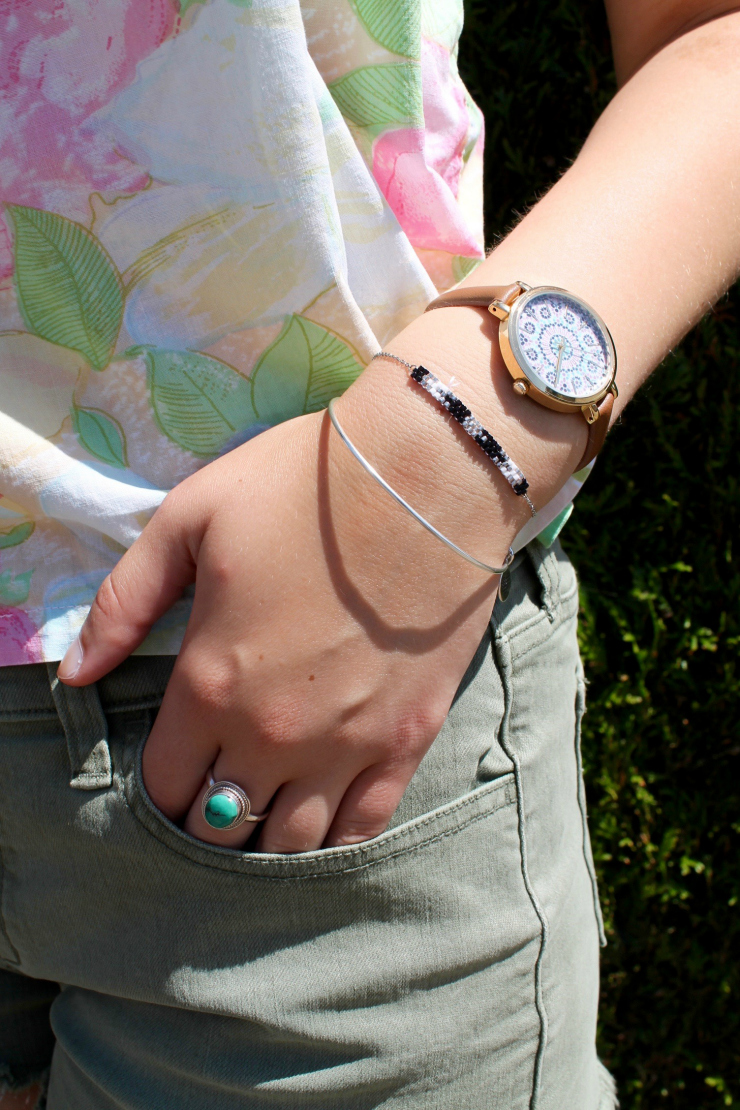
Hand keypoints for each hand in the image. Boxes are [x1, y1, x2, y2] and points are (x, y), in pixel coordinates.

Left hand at [57, 400, 508, 852]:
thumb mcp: (188, 521)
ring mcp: (347, 745)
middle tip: (212, 785)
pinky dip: (335, 838)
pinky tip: (322, 816)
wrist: (426, 474)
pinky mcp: (408, 739)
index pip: (165, 782)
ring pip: (291, 844)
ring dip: (265, 834)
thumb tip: (75, 674)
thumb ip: (123, 603)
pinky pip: (364, 827)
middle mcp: (274, 735)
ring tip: (263, 803)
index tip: (169, 766)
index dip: (158, 785)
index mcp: (210, 685)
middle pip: (221, 824)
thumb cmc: (299, 488)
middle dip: (204, 816)